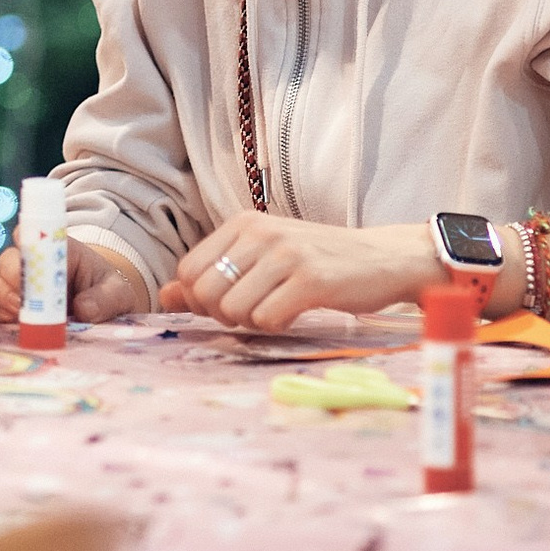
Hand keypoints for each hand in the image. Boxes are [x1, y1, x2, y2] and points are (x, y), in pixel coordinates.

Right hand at [0, 237, 145, 325]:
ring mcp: (12, 286)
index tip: (32, 259)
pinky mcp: (3, 309)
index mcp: (54, 249)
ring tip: (19, 316)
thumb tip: (82, 309)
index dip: (24, 241)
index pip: (28, 232)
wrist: (100, 312)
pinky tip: (14, 328)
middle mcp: (27, 263)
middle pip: (5, 260)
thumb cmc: (105, 295)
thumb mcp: (117, 293)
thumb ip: (105, 298)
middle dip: (12, 279)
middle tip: (25, 302)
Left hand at [163, 214, 441, 330]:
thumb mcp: (263, 257)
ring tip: (274, 312)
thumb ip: (214, 274)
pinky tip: (293, 315)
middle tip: (251, 313)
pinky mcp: (312, 281)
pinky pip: (267, 318)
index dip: (198, 299)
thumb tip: (165, 296)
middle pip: (204, 292)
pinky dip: (275, 327)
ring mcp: (286, 255)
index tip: (226, 304)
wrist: (384, 258)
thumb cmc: (320, 261)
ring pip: (232, 308)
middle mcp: (260, 234)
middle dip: (220, 315)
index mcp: (243, 224)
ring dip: (250, 323)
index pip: (188, 270)